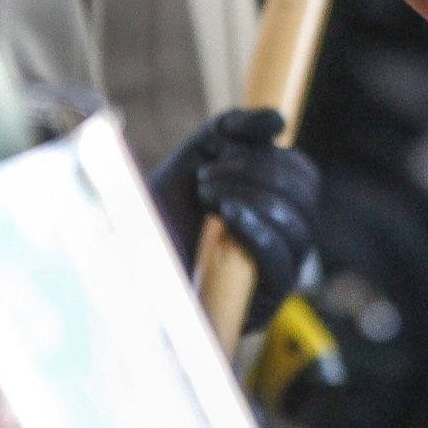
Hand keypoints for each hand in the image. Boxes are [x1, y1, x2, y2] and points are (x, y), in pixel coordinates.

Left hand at [147, 108, 319, 333]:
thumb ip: (235, 128)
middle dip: (259, 172)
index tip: (225, 147)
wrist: (121, 262)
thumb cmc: (161, 210)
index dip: (275, 154)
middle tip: (206, 176)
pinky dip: (259, 232)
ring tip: (206, 193)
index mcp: (276, 208)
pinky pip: (282, 265)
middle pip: (306, 199)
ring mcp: (274, 278)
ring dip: (254, 198)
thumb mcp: (197, 157)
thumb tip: (279, 121)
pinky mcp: (260, 307)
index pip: (305, 177)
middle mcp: (283, 243)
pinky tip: (229, 216)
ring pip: (300, 229)